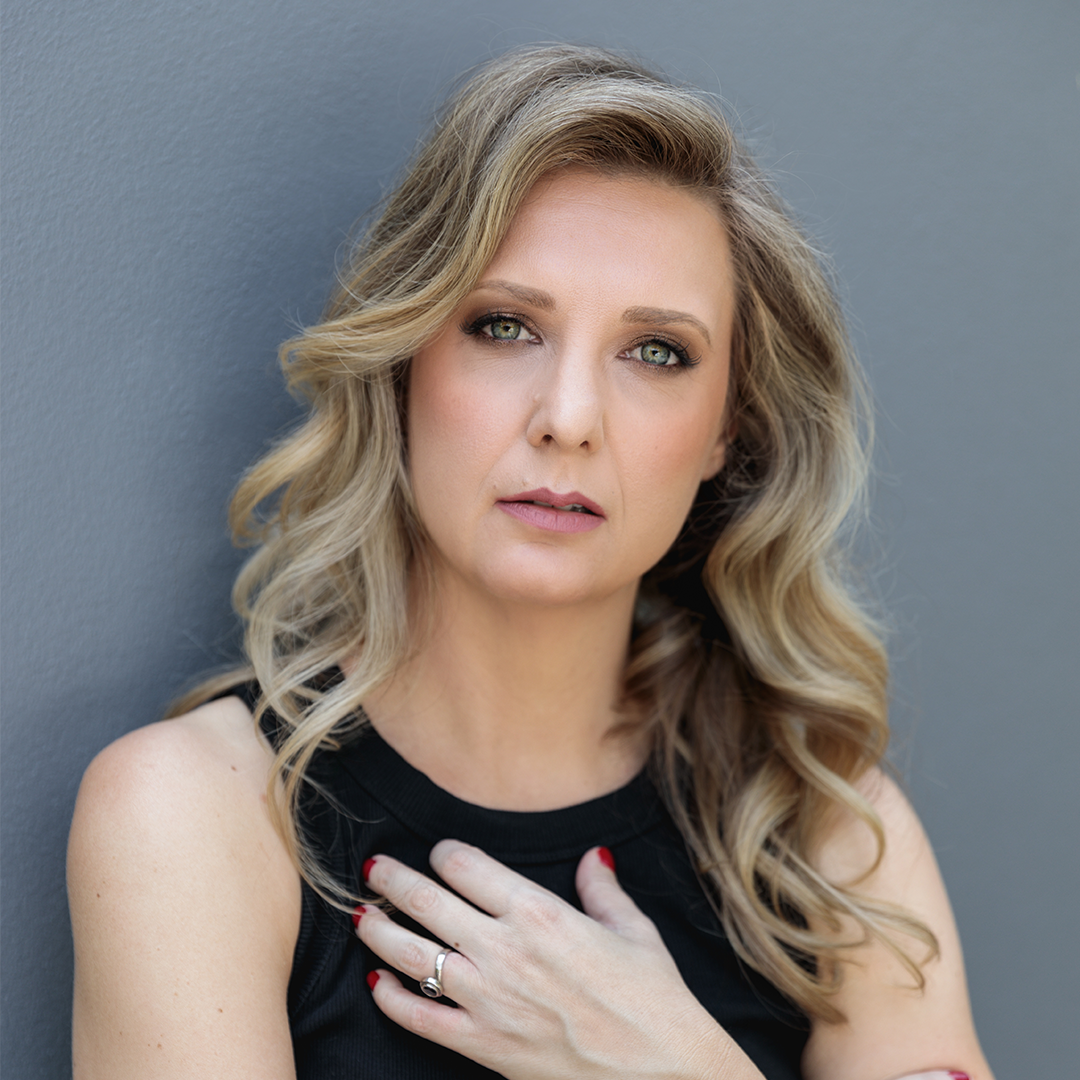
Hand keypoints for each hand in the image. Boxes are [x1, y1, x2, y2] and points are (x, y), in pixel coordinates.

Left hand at [355, 840, 764, 1079]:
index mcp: (540, 912)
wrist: (663, 1074)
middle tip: (374, 867)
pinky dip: (391, 997)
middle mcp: (504, 950)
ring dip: (380, 929)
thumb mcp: (634, 930)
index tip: (440, 853)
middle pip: (427, 901)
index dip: (445, 853)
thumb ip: (602, 888)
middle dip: (394, 878)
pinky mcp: (484, 1046)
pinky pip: (421, 1017)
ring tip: (362, 913)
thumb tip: (593, 857)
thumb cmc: (654, 999)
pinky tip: (377, 981)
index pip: (467, 866)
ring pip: (412, 954)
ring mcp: (488, 1000)